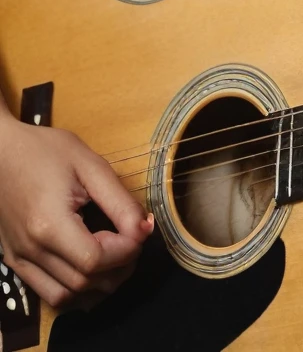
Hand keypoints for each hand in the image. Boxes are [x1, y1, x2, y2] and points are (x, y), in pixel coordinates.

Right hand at [0, 113, 153, 309]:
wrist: (0, 151)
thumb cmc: (44, 150)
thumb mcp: (90, 165)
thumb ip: (120, 201)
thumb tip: (145, 230)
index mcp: (49, 224)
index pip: (95, 260)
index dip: (126, 250)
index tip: (140, 230)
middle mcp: (31, 250)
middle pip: (83, 283)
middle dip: (118, 268)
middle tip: (133, 242)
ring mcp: (20, 259)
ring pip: (66, 295)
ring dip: (97, 283)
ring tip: (115, 255)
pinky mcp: (14, 261)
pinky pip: (47, 292)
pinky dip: (73, 288)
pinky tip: (88, 265)